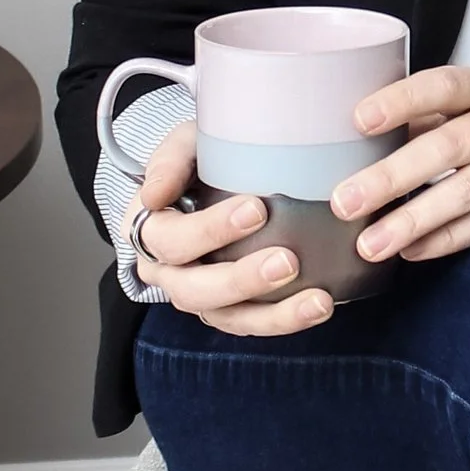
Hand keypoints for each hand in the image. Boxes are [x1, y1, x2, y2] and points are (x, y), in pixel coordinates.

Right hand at [125, 117, 334, 339]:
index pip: (169, 242)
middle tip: (288, 261)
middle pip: (193, 291)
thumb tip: (152, 195)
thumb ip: (169, 161)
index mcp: (148, 233)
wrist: (214, 180)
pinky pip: (254, 325)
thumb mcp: (183, 145)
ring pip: (228, 318)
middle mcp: (167, 273)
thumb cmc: (199, 160)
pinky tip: (320, 306)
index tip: (257, 209)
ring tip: (317, 302)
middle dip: (242, 279)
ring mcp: (199, 297)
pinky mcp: (230, 310)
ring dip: (274, 314)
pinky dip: (287, 319)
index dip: (210, 231)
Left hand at [330, 65, 469, 265]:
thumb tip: (363, 142)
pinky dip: (452, 238)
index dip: (403, 100)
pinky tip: (415, 252)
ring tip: (370, 244)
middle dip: (392, 176)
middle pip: (449, 146)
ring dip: (415, 219)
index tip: (359, 120)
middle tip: (344, 201)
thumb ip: (443, 120)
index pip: (446, 85)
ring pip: (468, 190)